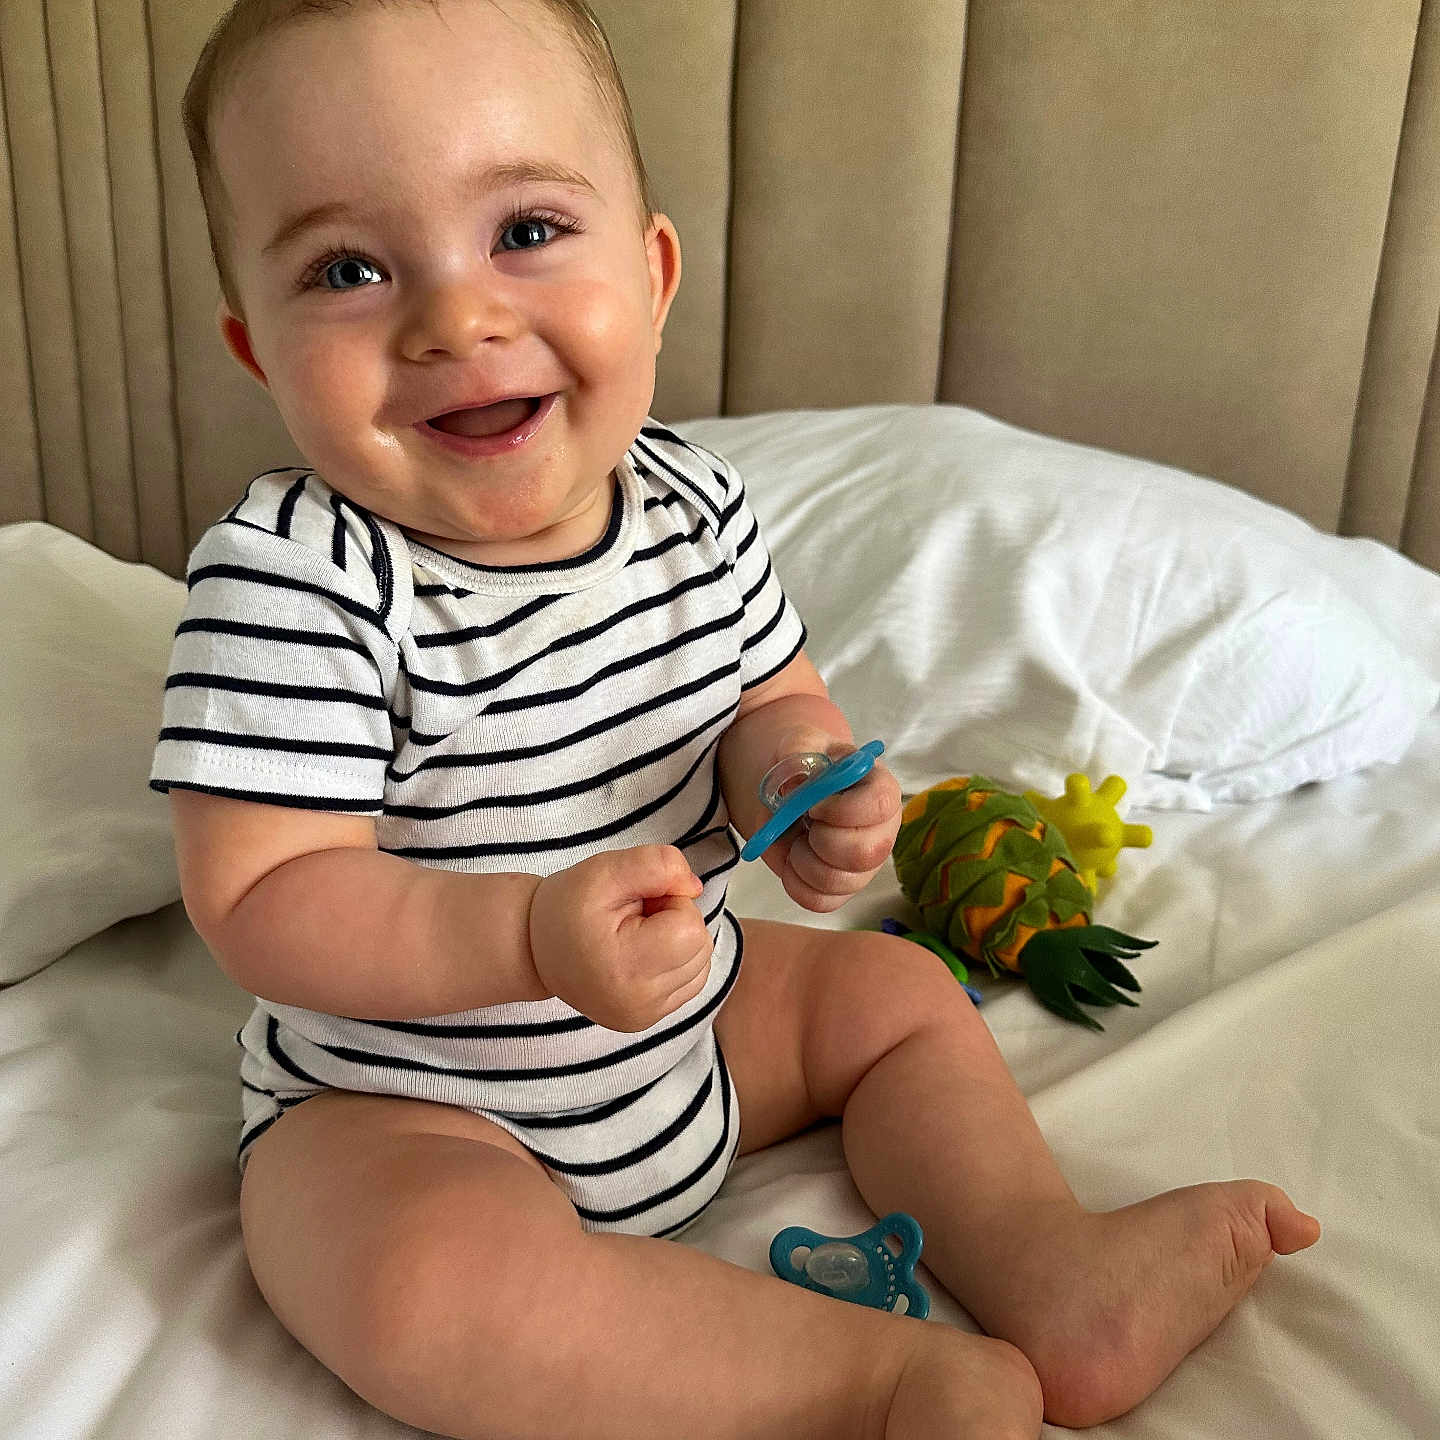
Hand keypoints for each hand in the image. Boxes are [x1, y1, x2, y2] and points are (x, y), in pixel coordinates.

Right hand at [528, 846, 713, 1031]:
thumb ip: (657, 865)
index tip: (637, 901)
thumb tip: (695, 888)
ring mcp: (643, 1017)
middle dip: (676, 921)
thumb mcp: (605, 869)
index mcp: (625, 968)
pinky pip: (689, 982)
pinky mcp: (646, 1020)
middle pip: (700, 947)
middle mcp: (638, 1003)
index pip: (690, 928)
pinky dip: (676, 961)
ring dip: (678, 941)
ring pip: (700, 965)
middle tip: (635, 916)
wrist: (532, 948)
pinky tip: (643, 952)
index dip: (671, 902)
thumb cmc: (567, 906)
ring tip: (637, 934)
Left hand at [764, 742, 902, 912]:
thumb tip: (797, 786)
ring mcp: (865, 866)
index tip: (813, 804)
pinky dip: (795, 883)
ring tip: (796, 839)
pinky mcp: (843, 888)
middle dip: (821, 840)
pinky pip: (820, 901)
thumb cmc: (808, 765)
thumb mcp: (800, 744)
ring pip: (838, 882)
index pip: (879, 805)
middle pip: (864, 853)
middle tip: (805, 822)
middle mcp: (882, 831)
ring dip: (802, 861)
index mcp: (881, 789)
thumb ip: (798, 752)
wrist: (794, 788)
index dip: (841, 810)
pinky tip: (793, 859)